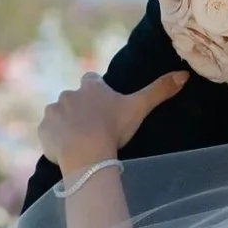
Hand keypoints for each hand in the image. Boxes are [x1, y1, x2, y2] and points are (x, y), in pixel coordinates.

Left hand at [39, 69, 187, 175]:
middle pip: (74, 99)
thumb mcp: (139, 108)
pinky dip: (55, 140)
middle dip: (80, 110)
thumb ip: (160, 90)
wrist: (86, 153)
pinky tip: (67, 151)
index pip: (92, 81)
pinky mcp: (43, 130)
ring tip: (79, 142)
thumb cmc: (113, 128)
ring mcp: (53, 111)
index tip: (103, 106)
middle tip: (93, 129)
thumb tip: (185, 74)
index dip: (96, 91)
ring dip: (66, 124)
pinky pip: (48, 133)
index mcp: (90, 87)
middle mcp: (68, 94)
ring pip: (59, 115)